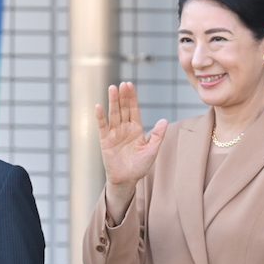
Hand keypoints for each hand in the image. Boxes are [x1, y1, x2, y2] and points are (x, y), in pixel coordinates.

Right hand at [96, 82, 166, 221]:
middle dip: (123, 96)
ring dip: (112, 101)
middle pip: (123, 108)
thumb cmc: (140, 167)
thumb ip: (157, 135)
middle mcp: (124, 128)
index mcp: (136, 129)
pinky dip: (100, 117)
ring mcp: (114, 133)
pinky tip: (99, 106)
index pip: (134, 109)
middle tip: (122, 83)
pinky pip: (102, 127)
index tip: (130, 85)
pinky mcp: (105, 141)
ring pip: (113, 114)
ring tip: (112, 88)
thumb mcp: (152, 151)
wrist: (127, 180)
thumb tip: (164, 120)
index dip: (132, 97)